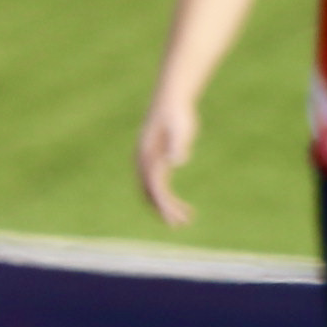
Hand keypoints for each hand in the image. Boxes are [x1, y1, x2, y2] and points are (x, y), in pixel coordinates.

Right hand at [135, 94, 200, 226]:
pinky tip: (177, 204)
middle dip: (164, 211)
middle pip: (150, 194)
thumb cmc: (177, 116)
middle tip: (181, 224)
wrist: (170, 102)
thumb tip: (177, 161)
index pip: (155, 188)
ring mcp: (146, 162)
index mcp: (148, 158)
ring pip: (151, 192)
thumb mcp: (181, 130)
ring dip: (164, 207)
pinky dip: (165, 197)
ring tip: (183, 219)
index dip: (165, 205)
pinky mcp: (154, 160)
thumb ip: (178, 145)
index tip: (176, 219)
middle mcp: (143, 162)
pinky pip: (156, 184)